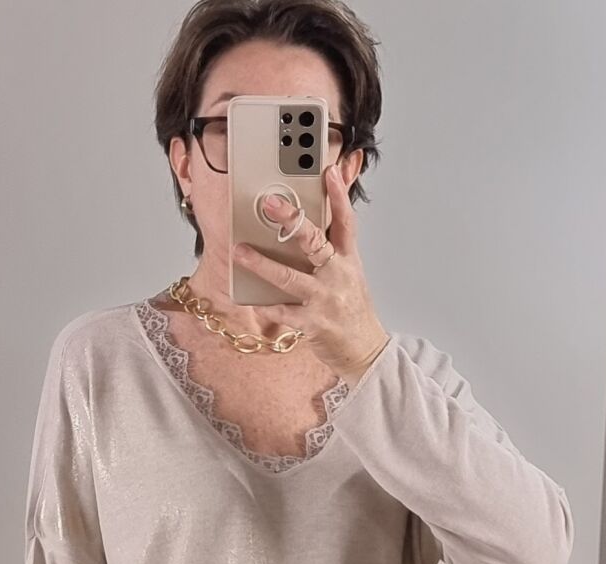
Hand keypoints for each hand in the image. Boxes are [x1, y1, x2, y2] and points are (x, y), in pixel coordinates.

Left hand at [233, 162, 389, 380]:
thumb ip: (334, 248)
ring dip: (262, 263)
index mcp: (348, 260)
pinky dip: (265, 305)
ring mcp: (325, 299)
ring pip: (290, 277)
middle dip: (291, 221)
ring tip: (240, 251)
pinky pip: (283, 311)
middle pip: (314, 242)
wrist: (365, 351)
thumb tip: (312, 224)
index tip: (328, 169)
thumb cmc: (352, 311)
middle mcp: (337, 275)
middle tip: (270, 203)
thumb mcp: (350, 274)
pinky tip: (248, 296)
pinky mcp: (313, 324)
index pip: (345, 221)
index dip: (338, 194)